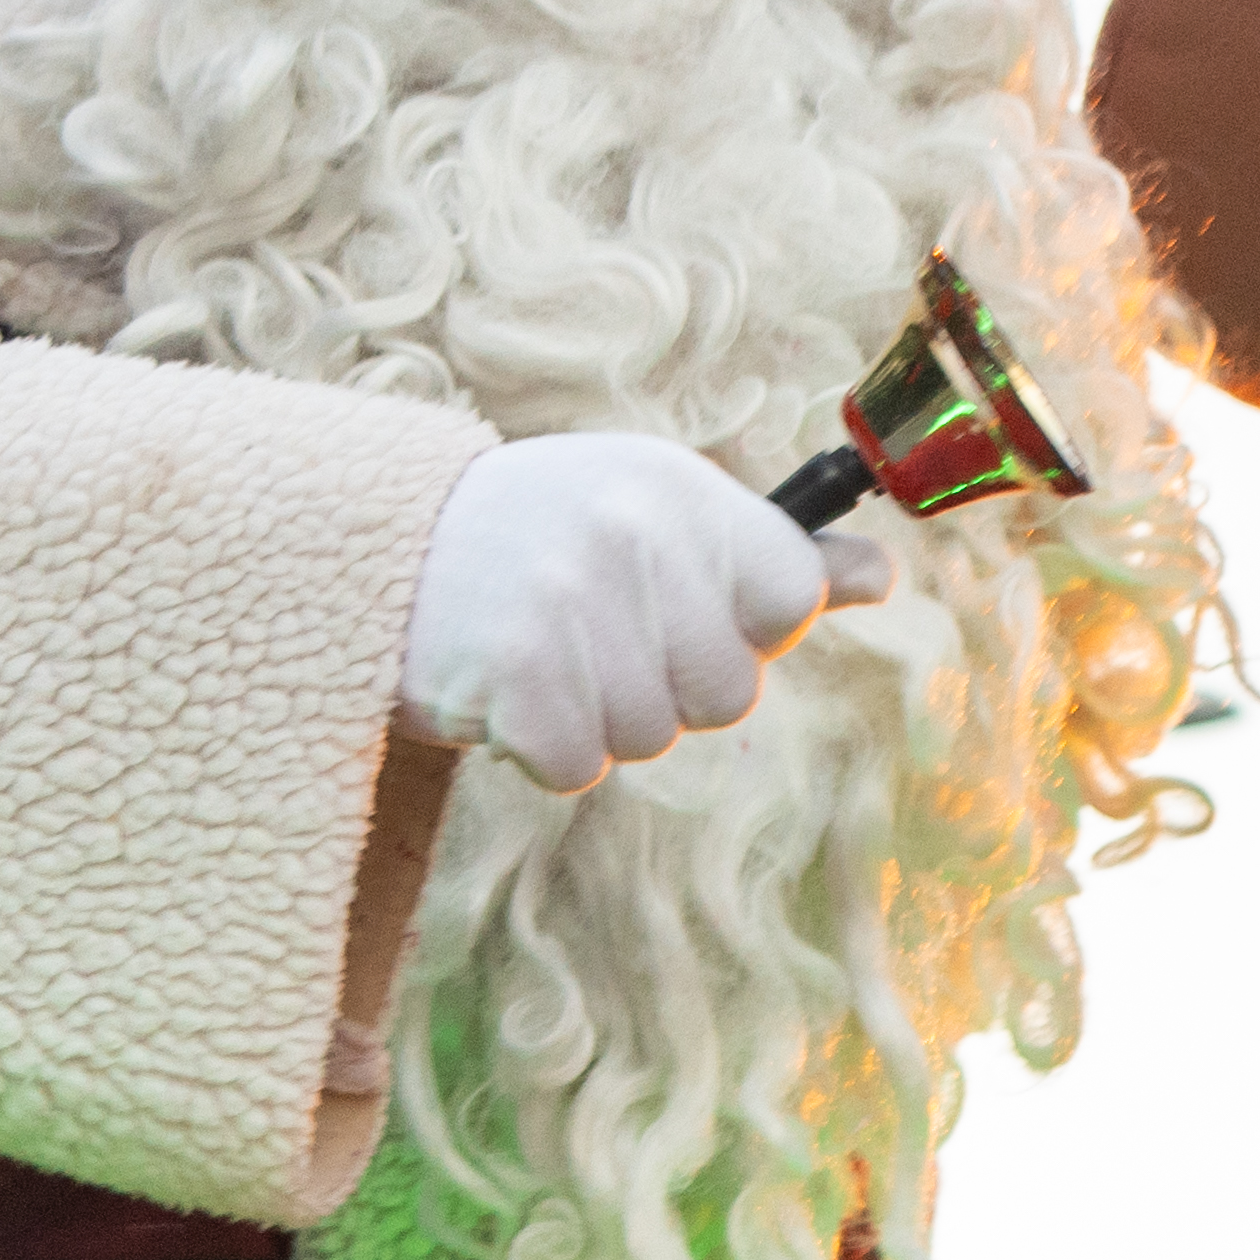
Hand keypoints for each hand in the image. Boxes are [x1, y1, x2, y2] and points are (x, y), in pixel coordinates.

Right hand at [394, 433, 897, 793]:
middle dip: (664, 686)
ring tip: (543, 652)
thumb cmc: (542, 536)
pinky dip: (541, 749)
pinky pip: (579, 768)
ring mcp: (572, 604)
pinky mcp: (517, 678)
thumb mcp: (657, 514)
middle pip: (727, 694)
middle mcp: (635, 536)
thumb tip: (883, 579)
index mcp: (682, 491)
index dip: (740, 628)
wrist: (376, 544)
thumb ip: (774, 556)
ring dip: (598, 718)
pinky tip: (506, 688)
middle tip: (591, 634)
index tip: (677, 607)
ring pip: (652, 737)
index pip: (790, 600)